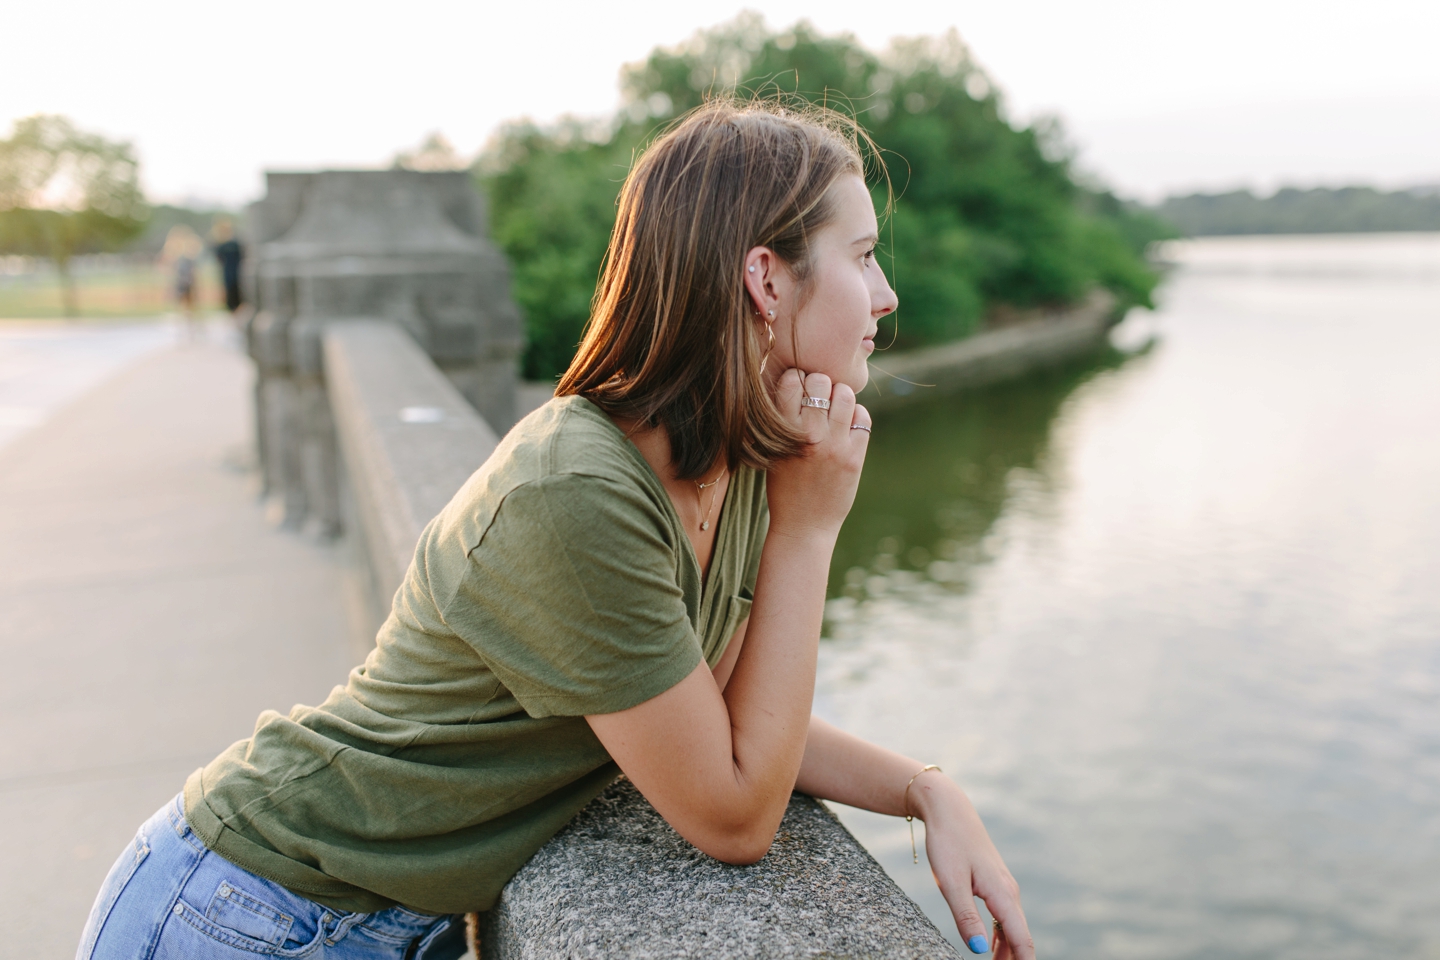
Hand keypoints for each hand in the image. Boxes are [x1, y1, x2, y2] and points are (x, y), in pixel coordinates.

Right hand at [765, 368, 871, 539]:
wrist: (803, 527)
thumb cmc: (783, 487)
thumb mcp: (773, 450)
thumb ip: (783, 420)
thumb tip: (800, 383)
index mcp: (783, 432)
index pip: (792, 381)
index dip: (796, 379)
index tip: (798, 388)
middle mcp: (810, 436)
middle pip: (820, 382)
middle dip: (820, 384)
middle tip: (819, 396)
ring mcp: (835, 447)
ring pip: (845, 395)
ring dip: (841, 396)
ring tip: (836, 409)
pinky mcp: (855, 458)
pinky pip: (863, 417)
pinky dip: (857, 416)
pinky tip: (848, 426)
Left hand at [913, 775, 1034, 958]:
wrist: (948, 809)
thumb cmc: (948, 843)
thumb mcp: (951, 883)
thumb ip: (966, 917)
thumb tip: (980, 951)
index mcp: (1003, 894)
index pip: (1021, 940)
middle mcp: (1009, 892)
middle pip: (1019, 937)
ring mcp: (1004, 886)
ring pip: (1011, 928)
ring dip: (1007, 952)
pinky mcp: (994, 882)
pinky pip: (1003, 916)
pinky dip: (1000, 936)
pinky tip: (990, 947)